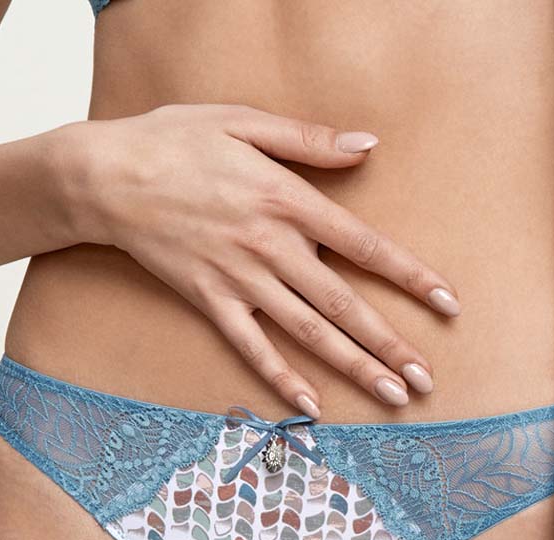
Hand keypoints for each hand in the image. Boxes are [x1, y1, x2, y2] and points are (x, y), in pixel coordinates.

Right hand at [78, 102, 460, 415]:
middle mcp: (270, 246)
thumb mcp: (244, 121)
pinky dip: (281, 377)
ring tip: (392, 396)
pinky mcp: (209, 301)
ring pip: (308, 331)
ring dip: (353, 366)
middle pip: (343, 302)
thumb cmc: (175, 141)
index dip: (410, 277)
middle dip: (390, 342)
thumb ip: (309, 139)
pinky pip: (251, 347)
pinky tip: (312, 406)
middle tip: (426, 379)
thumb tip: (368, 146)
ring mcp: (239, 280)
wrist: (106, 176)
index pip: (364, 245)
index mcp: (287, 200)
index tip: (447, 304)